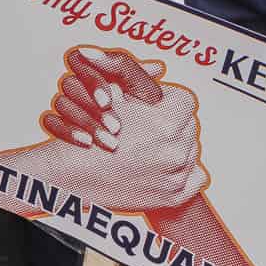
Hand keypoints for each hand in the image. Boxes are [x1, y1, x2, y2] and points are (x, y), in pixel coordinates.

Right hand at [32, 46, 207, 212]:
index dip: (166, 98)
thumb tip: (159, 68)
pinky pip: (196, 177)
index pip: (184, 100)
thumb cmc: (85, 139)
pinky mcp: (172, 197)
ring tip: (150, 145)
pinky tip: (163, 165)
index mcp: (163, 124)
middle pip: (189, 125)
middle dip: (171, 121)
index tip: (152, 104)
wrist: (69, 178)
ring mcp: (175, 177)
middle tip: (147, 125)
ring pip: (191, 149)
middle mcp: (174, 152)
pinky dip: (184, 170)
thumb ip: (136, 79)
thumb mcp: (109, 98)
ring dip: (175, 144)